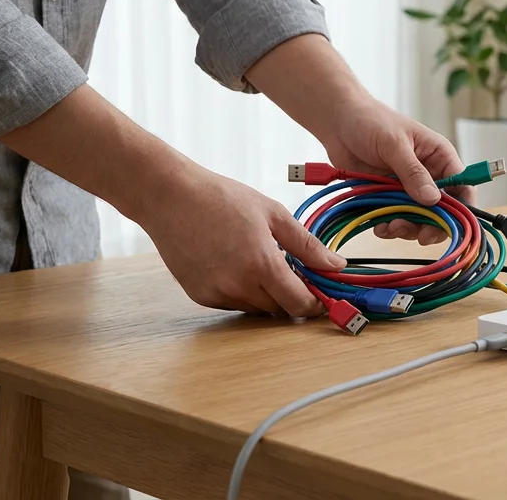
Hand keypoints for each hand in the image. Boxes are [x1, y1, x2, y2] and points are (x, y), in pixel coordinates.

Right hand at [137, 163, 347, 316]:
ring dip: (267, 295)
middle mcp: (238, 286)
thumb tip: (337, 265)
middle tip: (291, 271)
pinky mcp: (199, 296)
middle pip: (279, 309)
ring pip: (256, 309)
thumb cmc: (222, 199)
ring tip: (259, 261)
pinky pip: (233, 304)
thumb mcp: (273, 214)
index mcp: (262, 264)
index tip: (320, 295)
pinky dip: (242, 292)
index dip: (314, 304)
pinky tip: (236, 265)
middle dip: (291, 295)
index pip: (299, 304)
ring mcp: (216, 293)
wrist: (170, 198)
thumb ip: (307, 245)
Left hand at [322, 97, 471, 245]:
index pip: (463, 185)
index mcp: (439, 157)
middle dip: (432, 224)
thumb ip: (413, 172)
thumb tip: (432, 199)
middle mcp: (428, 175)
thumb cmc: (371, 121)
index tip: (452, 224)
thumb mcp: (394, 144)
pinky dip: (389, 227)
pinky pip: (395, 219)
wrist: (337, 123)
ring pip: (419, 219)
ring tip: (391, 226)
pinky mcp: (388, 197)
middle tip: (420, 236)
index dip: (463, 207)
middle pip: (443, 209)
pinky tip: (380, 225)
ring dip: (408, 228)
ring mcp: (408, 188)